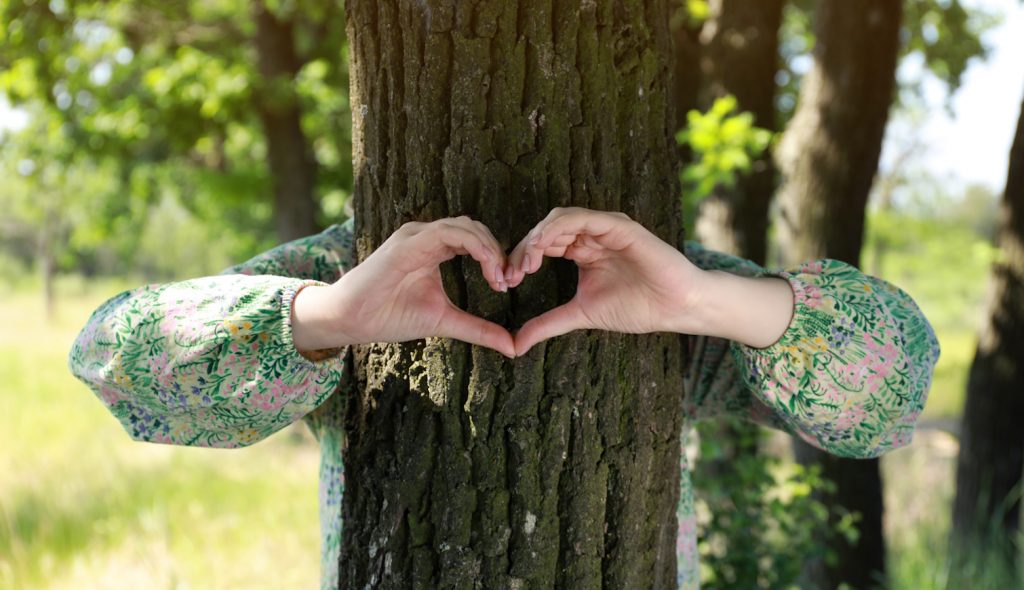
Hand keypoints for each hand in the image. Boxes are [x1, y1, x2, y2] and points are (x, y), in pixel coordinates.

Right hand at [292, 216, 515, 357]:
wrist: (353, 320)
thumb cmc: (391, 316)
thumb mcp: (445, 321)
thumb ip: (478, 329)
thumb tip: (513, 347)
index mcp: (435, 248)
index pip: (476, 240)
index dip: (496, 258)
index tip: (506, 285)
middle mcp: (427, 236)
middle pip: (476, 228)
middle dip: (497, 252)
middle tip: (508, 281)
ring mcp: (417, 235)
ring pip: (466, 226)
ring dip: (489, 248)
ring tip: (499, 276)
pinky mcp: (409, 241)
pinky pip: (449, 232)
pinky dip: (474, 245)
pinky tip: (487, 266)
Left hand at [504, 207, 795, 354]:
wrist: (676, 307)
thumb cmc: (638, 307)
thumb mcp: (581, 315)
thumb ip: (548, 324)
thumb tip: (515, 344)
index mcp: (581, 250)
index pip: (543, 245)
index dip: (521, 259)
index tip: (507, 282)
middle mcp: (591, 235)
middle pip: (545, 230)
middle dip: (523, 249)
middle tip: (511, 274)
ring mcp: (605, 228)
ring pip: (559, 219)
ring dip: (537, 238)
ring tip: (526, 264)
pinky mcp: (619, 226)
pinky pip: (583, 218)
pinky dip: (559, 229)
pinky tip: (545, 248)